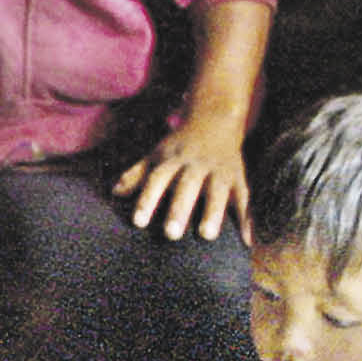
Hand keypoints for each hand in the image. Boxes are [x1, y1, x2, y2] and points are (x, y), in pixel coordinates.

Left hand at [114, 113, 251, 242]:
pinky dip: (247, 218)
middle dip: (179, 209)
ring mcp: (219, 171)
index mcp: (173, 161)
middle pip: (187, 187)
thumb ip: (136, 174)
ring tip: (206, 235)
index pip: (157, 180)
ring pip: (217, 192)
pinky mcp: (238, 177)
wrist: (215, 119)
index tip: (138, 222)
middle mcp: (196, 166)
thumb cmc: (179, 145)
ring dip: (213, 212)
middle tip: (171, 234)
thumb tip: (114, 192)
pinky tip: (247, 240)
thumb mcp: (156, 155)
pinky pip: (244, 197)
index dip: (147, 200)